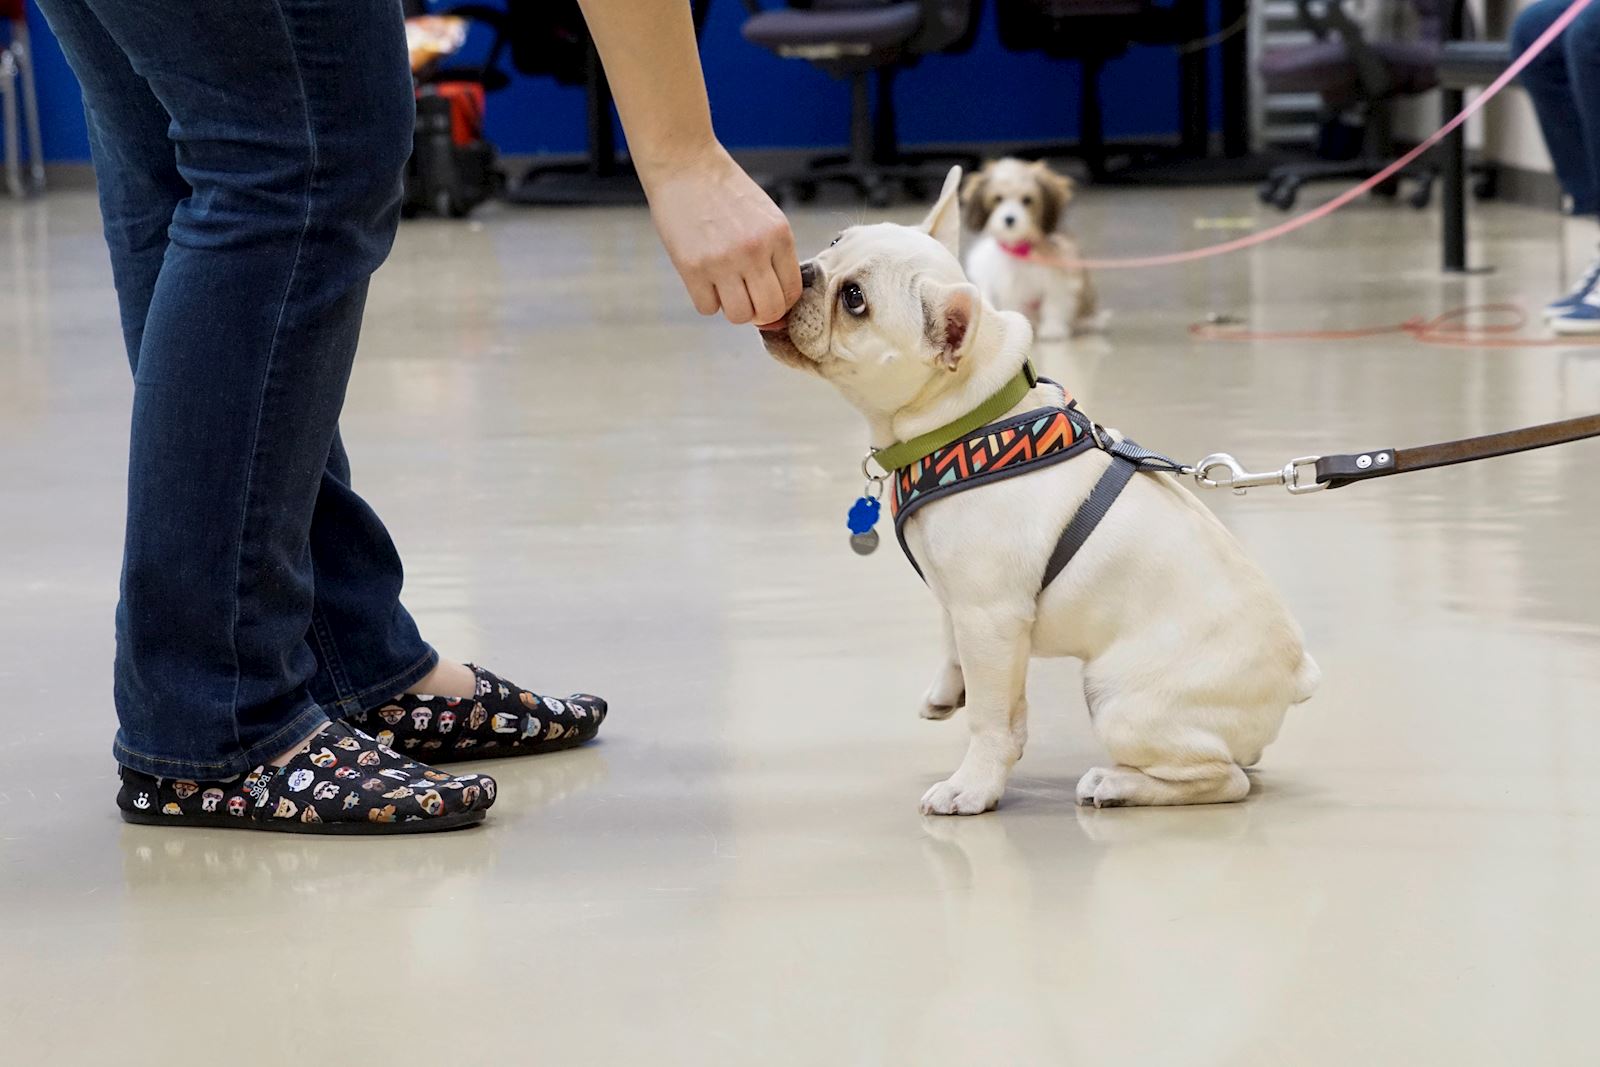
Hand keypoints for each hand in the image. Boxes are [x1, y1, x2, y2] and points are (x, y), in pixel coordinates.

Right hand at [641, 142, 802, 326]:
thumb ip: (774, 256)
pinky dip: (706, 300)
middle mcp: (755, 250)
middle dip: (759, 313)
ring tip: (723, 286)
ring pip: (739, 316)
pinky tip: (704, 278)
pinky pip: (707, 308)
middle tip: (746, 298)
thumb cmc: (724, 192)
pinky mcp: (692, 267)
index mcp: (779, 236)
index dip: (780, 303)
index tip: (767, 297)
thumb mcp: (765, 216)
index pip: (792, 292)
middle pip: (769, 311)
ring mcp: (723, 261)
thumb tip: (776, 310)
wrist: (685, 165)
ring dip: (732, 308)